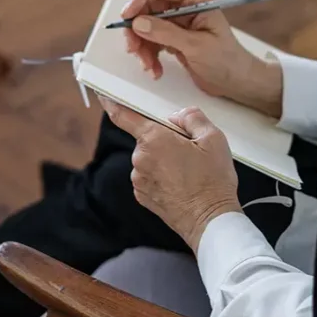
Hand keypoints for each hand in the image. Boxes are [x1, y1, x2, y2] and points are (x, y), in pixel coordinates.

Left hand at [98, 97, 240, 251]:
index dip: (111, 103)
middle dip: (164, 139)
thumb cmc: (213, 181)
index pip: (123, 116)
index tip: (103, 96)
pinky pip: (149, 176)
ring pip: (149, 158)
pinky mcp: (142, 196)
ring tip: (190, 172)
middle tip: (190, 150)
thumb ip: (192, 117)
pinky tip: (182, 184)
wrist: (210, 221)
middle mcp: (140, 159)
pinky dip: (162, 176)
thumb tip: (179, 116)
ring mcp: (139, 180)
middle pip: (147, 138)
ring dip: (164, 159)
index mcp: (154, 139)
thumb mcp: (213, 138)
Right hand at [121, 0, 282, 116]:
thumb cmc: (227, 61)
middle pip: (148, 7)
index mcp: (196, 1)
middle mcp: (185, 8)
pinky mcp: (174, 39)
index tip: (127, 16)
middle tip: (133, 48)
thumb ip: (166, 33)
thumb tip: (139, 22)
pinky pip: (151, 41)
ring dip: (142, 46)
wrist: (237, 82)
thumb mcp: (196, 46)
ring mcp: (178, 24)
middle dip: (137, 27)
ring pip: (146, 26)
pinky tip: (155, 69)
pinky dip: (148, 55)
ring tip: (148, 65)